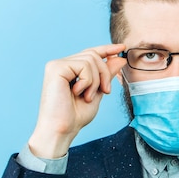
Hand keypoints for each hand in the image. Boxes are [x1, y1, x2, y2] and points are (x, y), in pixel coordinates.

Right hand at [28, 44, 126, 158]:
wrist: (61, 129)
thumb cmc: (75, 116)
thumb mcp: (97, 92)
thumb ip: (106, 75)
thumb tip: (119, 58)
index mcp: (70, 70)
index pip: (90, 53)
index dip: (107, 49)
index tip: (122, 47)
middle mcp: (61, 64)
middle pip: (93, 55)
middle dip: (105, 73)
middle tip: (106, 91)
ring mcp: (57, 65)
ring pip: (91, 59)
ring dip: (96, 80)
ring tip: (87, 96)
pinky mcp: (55, 68)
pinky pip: (83, 65)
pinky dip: (87, 81)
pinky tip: (78, 93)